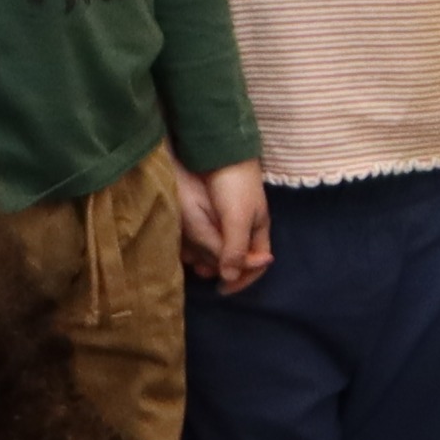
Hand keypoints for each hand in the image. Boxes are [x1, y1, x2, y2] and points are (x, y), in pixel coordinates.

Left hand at [180, 159, 275, 291]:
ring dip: (203, 256)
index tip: (222, 290)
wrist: (217, 148)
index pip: (255, 264)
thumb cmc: (234, 184)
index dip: (242, 280)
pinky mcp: (208, 210)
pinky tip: (182, 243)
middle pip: (232, 259)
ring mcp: (225, 218)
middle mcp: (242, 227)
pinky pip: (202, 234)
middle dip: (217, 267)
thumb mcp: (238, 218)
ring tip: (189, 259)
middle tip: (199, 270)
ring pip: (215, 248)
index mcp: (257, 230)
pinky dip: (193, 242)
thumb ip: (234, 248)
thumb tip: (229, 277)